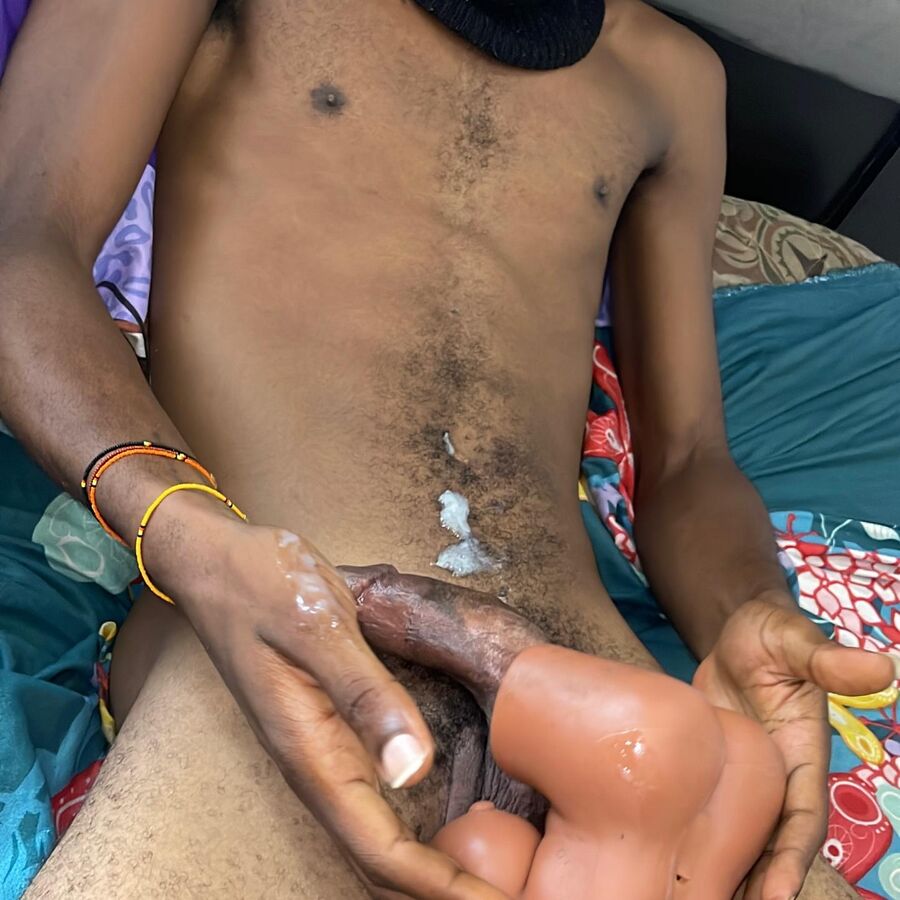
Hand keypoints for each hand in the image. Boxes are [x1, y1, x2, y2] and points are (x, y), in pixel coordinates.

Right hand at [147, 501, 506, 899]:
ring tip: (479, 880)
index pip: (378, 849)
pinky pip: (367, 803)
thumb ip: (365, 694)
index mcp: (311, 751)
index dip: (435, 886)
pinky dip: (408, 833)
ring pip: (372, 839)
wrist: (217, 564)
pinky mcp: (324, 733)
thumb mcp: (321, 627)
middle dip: (434, 891)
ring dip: (424, 870)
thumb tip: (413, 769)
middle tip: (501, 899)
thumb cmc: (264, 586)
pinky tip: (442, 826)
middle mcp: (313, 765)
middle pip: (375, 861)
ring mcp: (317, 753)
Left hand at [694, 595, 895, 899]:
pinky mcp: (715, 767)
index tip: (777, 898)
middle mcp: (779, 775)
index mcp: (804, 755)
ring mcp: (747, 775)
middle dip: (761, 882)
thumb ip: (827, 659)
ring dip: (731, 870)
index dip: (793, 858)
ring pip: (743, 833)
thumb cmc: (772, 632)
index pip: (804, 817)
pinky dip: (702, 838)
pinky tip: (677, 862)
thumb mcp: (795, 640)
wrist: (738, 629)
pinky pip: (712, 810)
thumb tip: (881, 667)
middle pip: (774, 842)